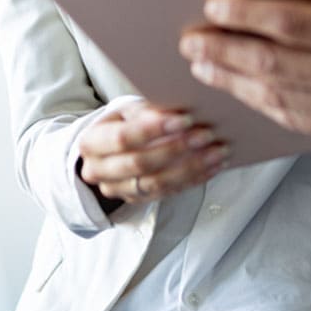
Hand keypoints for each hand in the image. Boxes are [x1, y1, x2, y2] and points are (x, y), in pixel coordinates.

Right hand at [78, 102, 228, 204]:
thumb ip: (148, 111)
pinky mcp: (137, 200)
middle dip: (177, 149)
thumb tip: (178, 110)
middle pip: (140, 163)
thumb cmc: (126, 121)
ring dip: (191, 167)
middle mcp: (98, 171)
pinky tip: (214, 165)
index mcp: (91, 142)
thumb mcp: (130, 110)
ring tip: (218, 152)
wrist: (112, 147)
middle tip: (207, 135)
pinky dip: (194, 179)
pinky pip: (168, 193)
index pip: (122, 138)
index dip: (154, 130)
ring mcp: (117, 190)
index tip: (186, 119)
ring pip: (156, 183)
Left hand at [179, 0, 310, 140]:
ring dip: (232, 81)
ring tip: (201, 67)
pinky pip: (293, 119)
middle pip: (270, 64)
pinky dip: (261, 106)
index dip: (246, 14)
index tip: (214, 4)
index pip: (290, 24)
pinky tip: (241, 93)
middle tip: (189, 39)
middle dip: (222, 51)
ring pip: (274, 96)